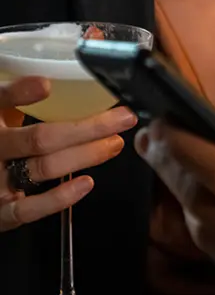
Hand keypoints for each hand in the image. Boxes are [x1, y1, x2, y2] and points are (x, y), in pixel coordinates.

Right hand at [0, 76, 137, 231]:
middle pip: (40, 139)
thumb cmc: (0, 139)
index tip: (46, 85)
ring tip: (113, 144)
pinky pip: (27, 209)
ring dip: (85, 156)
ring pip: (43, 168)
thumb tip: (54, 82)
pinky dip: (58, 198)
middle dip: (88, 128)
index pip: (0, 100)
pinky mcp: (0, 212)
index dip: (20, 92)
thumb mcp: (3, 113)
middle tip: (123, 119)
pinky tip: (85, 183)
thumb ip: (21, 98)